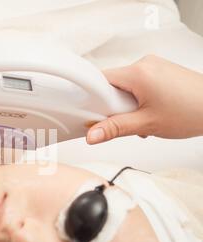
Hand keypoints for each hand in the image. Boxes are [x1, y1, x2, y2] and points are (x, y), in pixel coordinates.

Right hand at [86, 55, 202, 143]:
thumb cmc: (191, 111)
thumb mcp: (146, 124)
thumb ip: (115, 129)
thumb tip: (92, 135)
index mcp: (138, 72)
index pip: (100, 81)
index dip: (93, 99)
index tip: (93, 115)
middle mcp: (144, 64)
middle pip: (112, 84)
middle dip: (113, 105)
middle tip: (125, 120)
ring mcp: (154, 66)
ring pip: (125, 86)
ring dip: (126, 104)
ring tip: (142, 118)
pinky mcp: (160, 71)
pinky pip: (137, 84)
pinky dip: (137, 99)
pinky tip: (149, 112)